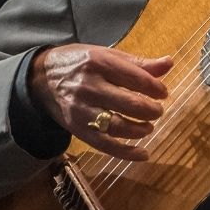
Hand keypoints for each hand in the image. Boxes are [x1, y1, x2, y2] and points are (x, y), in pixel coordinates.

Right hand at [28, 44, 173, 160]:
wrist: (41, 79)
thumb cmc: (80, 64)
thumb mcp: (105, 55)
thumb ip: (138, 63)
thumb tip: (168, 63)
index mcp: (99, 62)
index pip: (136, 78)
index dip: (156, 88)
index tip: (163, 93)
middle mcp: (89, 85)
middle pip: (131, 104)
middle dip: (152, 110)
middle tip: (157, 111)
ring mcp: (82, 109)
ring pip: (119, 126)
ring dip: (141, 129)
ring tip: (148, 127)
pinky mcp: (78, 128)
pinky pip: (105, 145)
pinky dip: (127, 153)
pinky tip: (143, 154)